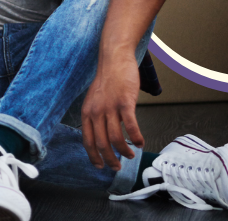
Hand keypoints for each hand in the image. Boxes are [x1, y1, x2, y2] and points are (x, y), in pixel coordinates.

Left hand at [81, 52, 143, 169]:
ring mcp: (110, 107)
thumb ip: (97, 116)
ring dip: (124, 151)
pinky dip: (136, 137)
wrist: (114, 59)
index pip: (87, 140)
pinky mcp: (125, 102)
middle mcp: (96, 111)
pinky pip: (130, 125)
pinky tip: (140, 143)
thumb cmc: (107, 80)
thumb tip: (103, 134)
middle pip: (101, 143)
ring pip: (116, 138)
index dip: (93, 156)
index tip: (100, 166)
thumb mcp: (94, 99)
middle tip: (117, 167)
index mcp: (87, 112)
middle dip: (110, 159)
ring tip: (130, 155)